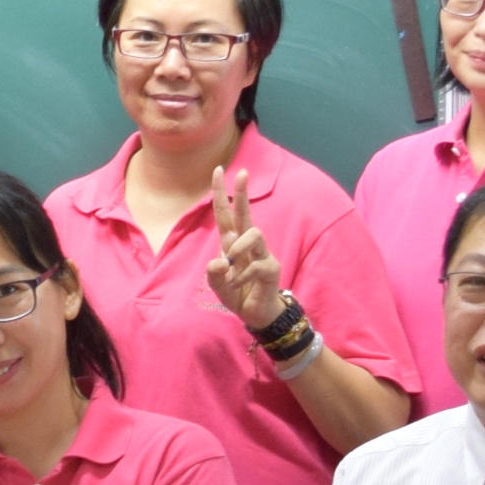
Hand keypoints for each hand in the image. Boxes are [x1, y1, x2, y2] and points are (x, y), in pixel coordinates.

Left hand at [202, 171, 286, 330]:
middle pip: (246, 213)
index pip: (226, 214)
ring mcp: (262, 254)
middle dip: (243, 192)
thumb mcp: (218, 285)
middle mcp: (248, 244)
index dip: (222, 193)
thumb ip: (214, 274)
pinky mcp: (271, 268)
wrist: (256, 314)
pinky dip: (241, 276)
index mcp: (232, 243)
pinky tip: (237, 285)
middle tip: (242, 172)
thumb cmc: (238, 294)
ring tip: (231, 266)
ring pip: (254, 234)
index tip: (218, 170)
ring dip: (239, 248)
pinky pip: (255, 265)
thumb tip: (220, 261)